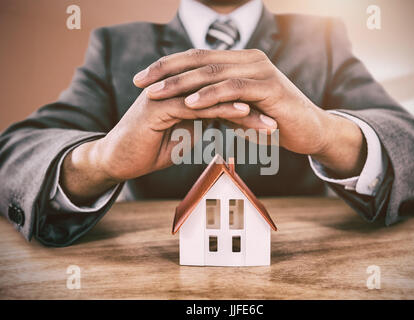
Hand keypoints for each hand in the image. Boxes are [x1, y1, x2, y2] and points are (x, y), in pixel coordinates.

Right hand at [61, 85, 276, 203]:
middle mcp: (173, 88)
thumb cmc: (146, 150)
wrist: (115, 161)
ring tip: (271, 120)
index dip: (247, 103)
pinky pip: (196, 107)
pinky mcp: (158, 108)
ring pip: (213, 97)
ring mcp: (165, 95)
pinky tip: (244, 113)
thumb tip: (219, 124)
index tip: (271, 115)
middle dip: (253, 104)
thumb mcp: (180, 136)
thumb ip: (199, 124)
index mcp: (180, 92)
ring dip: (245, 107)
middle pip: (222, 91)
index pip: (220, 93)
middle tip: (280, 115)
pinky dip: (222, 109)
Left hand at [133, 49, 365, 176]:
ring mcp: (259, 70)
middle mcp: (248, 59)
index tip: (141, 79)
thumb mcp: (239, 109)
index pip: (196, 58)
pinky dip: (209, 96)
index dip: (167, 67)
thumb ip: (218, 102)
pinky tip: (189, 104)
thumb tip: (192, 106)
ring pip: (212, 72)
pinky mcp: (269, 87)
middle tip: (139, 82)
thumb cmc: (273, 120)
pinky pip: (233, 88)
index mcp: (239, 61)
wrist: (310, 131)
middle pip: (199, 59)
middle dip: (165, 71)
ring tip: (155, 94)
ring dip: (180, 83)